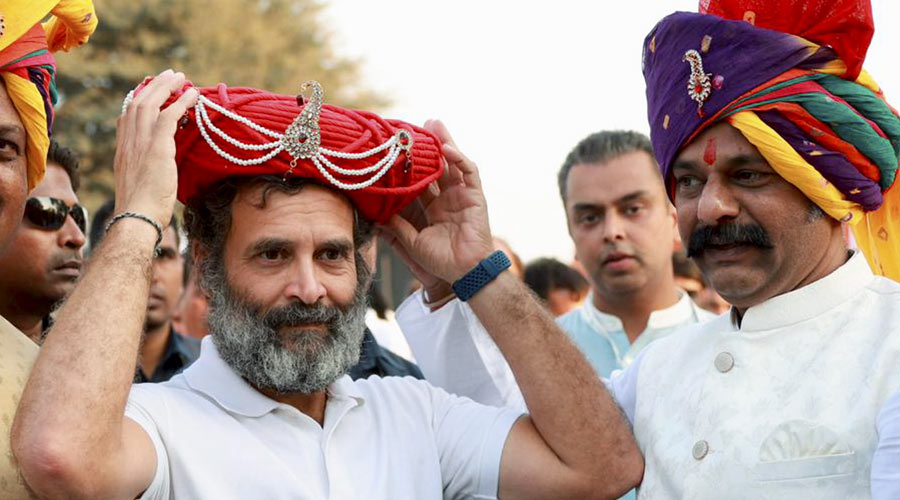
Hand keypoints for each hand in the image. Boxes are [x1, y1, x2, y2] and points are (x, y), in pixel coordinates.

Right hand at [114, 69, 198, 224]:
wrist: (137, 219)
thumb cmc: (142, 212)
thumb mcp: (141, 186)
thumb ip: (148, 172)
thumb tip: (161, 171)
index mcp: (123, 151)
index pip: (127, 117)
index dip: (139, 100)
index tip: (150, 90)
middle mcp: (128, 143)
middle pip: (137, 103)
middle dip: (154, 86)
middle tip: (170, 76)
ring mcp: (140, 143)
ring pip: (151, 103)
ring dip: (167, 87)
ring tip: (181, 78)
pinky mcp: (156, 147)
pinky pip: (169, 116)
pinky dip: (181, 102)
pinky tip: (193, 95)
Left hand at [383, 120, 493, 283]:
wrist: (464, 273)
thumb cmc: (441, 262)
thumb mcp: (412, 242)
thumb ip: (396, 226)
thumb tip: (375, 213)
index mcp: (434, 208)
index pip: (421, 180)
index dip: (411, 165)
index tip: (398, 149)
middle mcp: (448, 198)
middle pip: (438, 166)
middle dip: (429, 146)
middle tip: (417, 126)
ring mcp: (463, 196)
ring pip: (453, 163)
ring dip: (445, 143)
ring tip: (434, 125)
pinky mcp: (476, 197)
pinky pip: (469, 172)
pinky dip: (459, 159)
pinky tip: (446, 149)